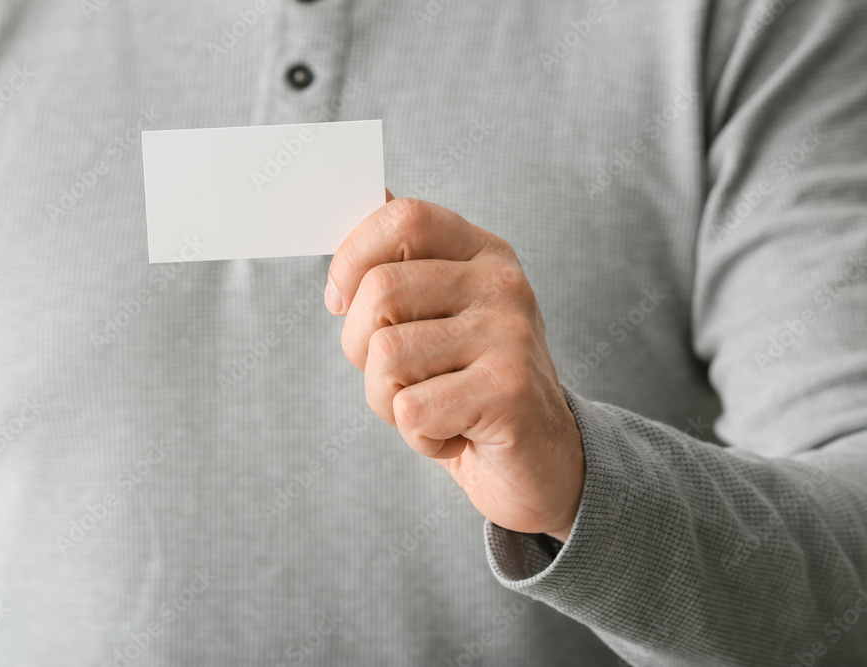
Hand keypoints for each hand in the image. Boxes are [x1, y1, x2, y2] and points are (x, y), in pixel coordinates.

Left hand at [325, 191, 585, 541]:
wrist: (542, 461)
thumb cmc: (472, 387)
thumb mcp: (439, 316)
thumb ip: (404, 261)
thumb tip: (366, 191)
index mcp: (483, 254)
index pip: (404, 216)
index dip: (351, 256)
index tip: (340, 300)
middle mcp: (502, 284)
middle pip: (380, 290)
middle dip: (361, 348)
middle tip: (399, 377)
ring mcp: (510, 334)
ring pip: (386, 354)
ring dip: (389, 400)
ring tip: (434, 407)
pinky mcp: (509, 390)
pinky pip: (410, 408)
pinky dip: (417, 435)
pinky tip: (454, 433)